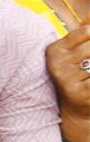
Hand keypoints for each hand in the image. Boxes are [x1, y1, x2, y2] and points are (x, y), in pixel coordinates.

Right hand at [46, 20, 89, 136]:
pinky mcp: (77, 91)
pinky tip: (89, 82)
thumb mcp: (76, 51)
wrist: (76, 110)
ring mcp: (65, 77)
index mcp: (55, 50)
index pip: (86, 31)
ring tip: (88, 70)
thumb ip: (84, 31)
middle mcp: (56, 62)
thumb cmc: (78, 76)